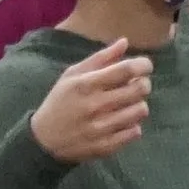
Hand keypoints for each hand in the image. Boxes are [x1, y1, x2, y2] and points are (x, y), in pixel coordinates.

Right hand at [29, 39, 153, 164]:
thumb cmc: (60, 102)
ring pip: (140, 110)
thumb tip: (125, 42)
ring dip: (138, 105)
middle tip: (136, 85)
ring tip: (127, 105)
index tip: (144, 66)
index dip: (143, 65)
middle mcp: (94, 105)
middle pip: (139, 89)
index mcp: (86, 84)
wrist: (43, 140)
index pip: (126, 69)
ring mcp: (100, 128)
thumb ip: (100, 58)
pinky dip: (133, 126)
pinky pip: (135, 132)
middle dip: (143, 83)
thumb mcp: (72, 76)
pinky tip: (122, 122)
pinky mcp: (105, 146)